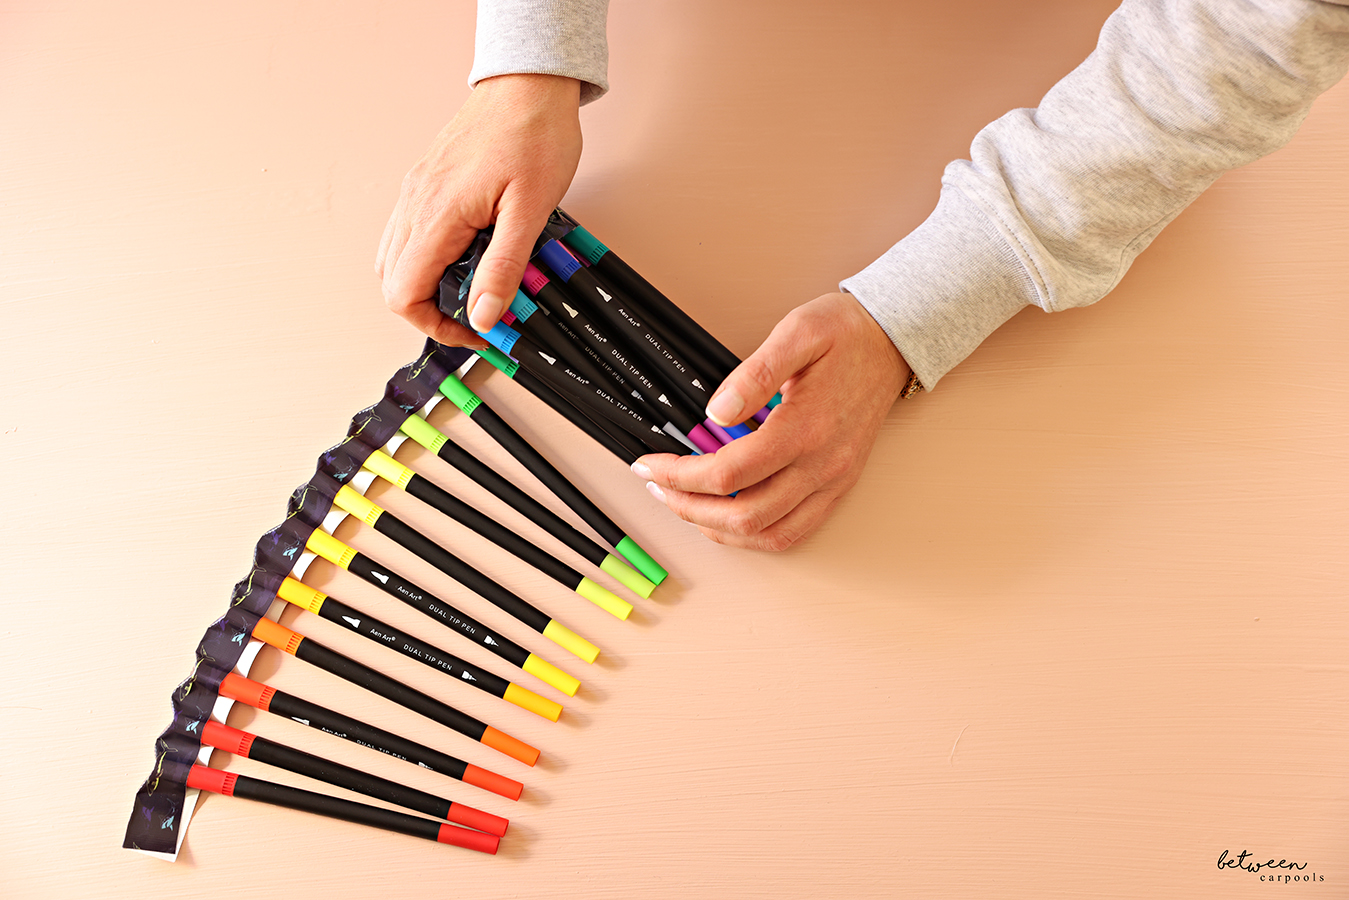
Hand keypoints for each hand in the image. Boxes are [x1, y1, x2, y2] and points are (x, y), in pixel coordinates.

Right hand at [376, 74, 583, 345]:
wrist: (529, 84)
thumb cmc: (535, 135)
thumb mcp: (530, 212)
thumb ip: (503, 268)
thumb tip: (483, 316)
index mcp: (436, 215)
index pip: (404, 293)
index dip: (435, 325)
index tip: (475, 330)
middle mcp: (415, 204)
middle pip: (393, 282)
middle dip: (431, 310)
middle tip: (477, 316)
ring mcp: (416, 192)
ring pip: (396, 259)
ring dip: (428, 285)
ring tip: (474, 289)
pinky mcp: (426, 183)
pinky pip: (409, 234)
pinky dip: (429, 258)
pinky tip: (468, 256)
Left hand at [631, 292, 910, 550]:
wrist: (893, 342)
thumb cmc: (846, 335)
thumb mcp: (797, 333)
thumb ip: (753, 375)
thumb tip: (716, 412)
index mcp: (805, 428)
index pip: (729, 472)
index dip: (680, 475)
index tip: (651, 465)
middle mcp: (822, 464)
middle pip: (744, 515)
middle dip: (690, 508)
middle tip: (660, 488)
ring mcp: (833, 480)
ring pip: (769, 534)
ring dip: (720, 529)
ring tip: (687, 506)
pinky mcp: (839, 486)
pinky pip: (794, 532)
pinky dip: (754, 535)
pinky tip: (729, 518)